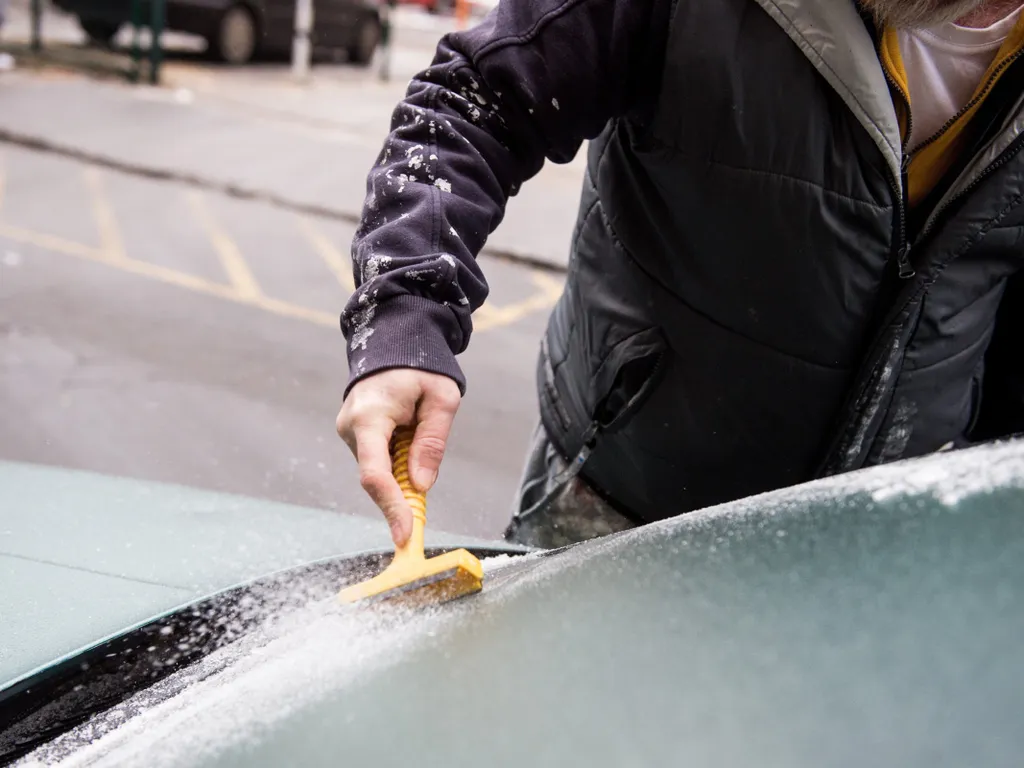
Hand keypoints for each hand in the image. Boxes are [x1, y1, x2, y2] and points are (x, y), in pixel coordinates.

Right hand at [337, 369, 461, 545]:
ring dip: (402, 469)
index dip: (391, 507)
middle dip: (402, 493)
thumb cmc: (422, 365)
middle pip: (377, 477)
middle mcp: (351, 426)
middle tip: (426, 496)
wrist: (393, 339)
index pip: (375, 474)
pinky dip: (395, 461)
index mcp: (370, 416)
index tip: (406, 534)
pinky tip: (409, 434)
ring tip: (420, 429)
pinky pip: (377, 458)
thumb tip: (421, 485)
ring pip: (378, 469)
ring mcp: (348, 430)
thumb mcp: (442, 398)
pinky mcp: (354, 432)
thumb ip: (432, 442)